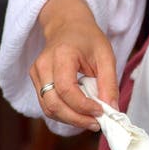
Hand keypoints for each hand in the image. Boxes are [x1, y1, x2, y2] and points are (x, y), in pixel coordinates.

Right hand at [30, 0, 119, 130]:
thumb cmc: (88, 39)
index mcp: (61, 54)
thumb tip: (112, 109)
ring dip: (70, 119)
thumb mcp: (106, 56)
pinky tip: (79, 112)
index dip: (83, 106)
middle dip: (75, 119)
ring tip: (90, 119)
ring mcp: (36, 73)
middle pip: (53, 104)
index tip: (101, 112)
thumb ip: (109, 83)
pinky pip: (47, 105)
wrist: (68, 26)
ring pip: (48, 108)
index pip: (66, 89)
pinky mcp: (36, 81)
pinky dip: (64, 113)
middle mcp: (43, 65)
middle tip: (96, 123)